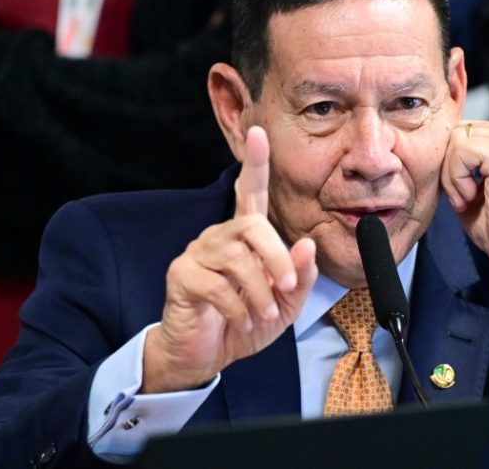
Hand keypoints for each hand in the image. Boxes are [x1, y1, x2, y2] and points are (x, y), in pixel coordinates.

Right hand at [142, 126, 317, 392]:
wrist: (207, 355)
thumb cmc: (247, 322)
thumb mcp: (286, 303)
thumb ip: (300, 275)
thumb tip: (307, 244)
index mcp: (245, 236)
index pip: (249, 191)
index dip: (255, 162)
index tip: (259, 132)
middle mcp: (219, 236)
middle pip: (252, 225)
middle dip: (277, 258)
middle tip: (288, 289)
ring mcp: (198, 252)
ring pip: (237, 258)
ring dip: (260, 291)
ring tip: (264, 315)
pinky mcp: (182, 275)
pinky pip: (217, 284)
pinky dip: (239, 307)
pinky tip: (242, 320)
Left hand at [440, 120, 488, 288]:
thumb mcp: (473, 181)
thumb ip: (459, 158)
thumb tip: (433, 143)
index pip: (462, 130)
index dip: (452, 162)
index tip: (464, 192)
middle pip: (456, 132)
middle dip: (450, 168)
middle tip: (464, 198)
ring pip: (456, 141)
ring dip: (452, 176)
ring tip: (469, 199)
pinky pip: (461, 153)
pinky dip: (457, 179)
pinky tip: (473, 197)